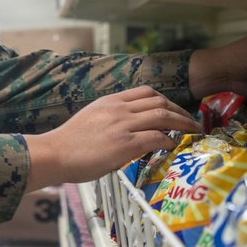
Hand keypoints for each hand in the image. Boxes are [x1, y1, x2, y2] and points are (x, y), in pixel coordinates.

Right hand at [23, 86, 200, 191]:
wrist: (54, 154)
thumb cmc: (69, 143)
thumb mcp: (91, 119)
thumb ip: (111, 118)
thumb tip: (129, 128)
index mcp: (110, 101)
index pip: (146, 92)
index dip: (167, 101)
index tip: (176, 111)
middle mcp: (118, 109)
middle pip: (160, 102)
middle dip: (181, 112)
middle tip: (192, 123)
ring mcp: (122, 125)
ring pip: (162, 116)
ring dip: (182, 124)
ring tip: (193, 133)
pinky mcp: (124, 144)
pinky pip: (156, 138)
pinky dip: (169, 141)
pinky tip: (173, 146)